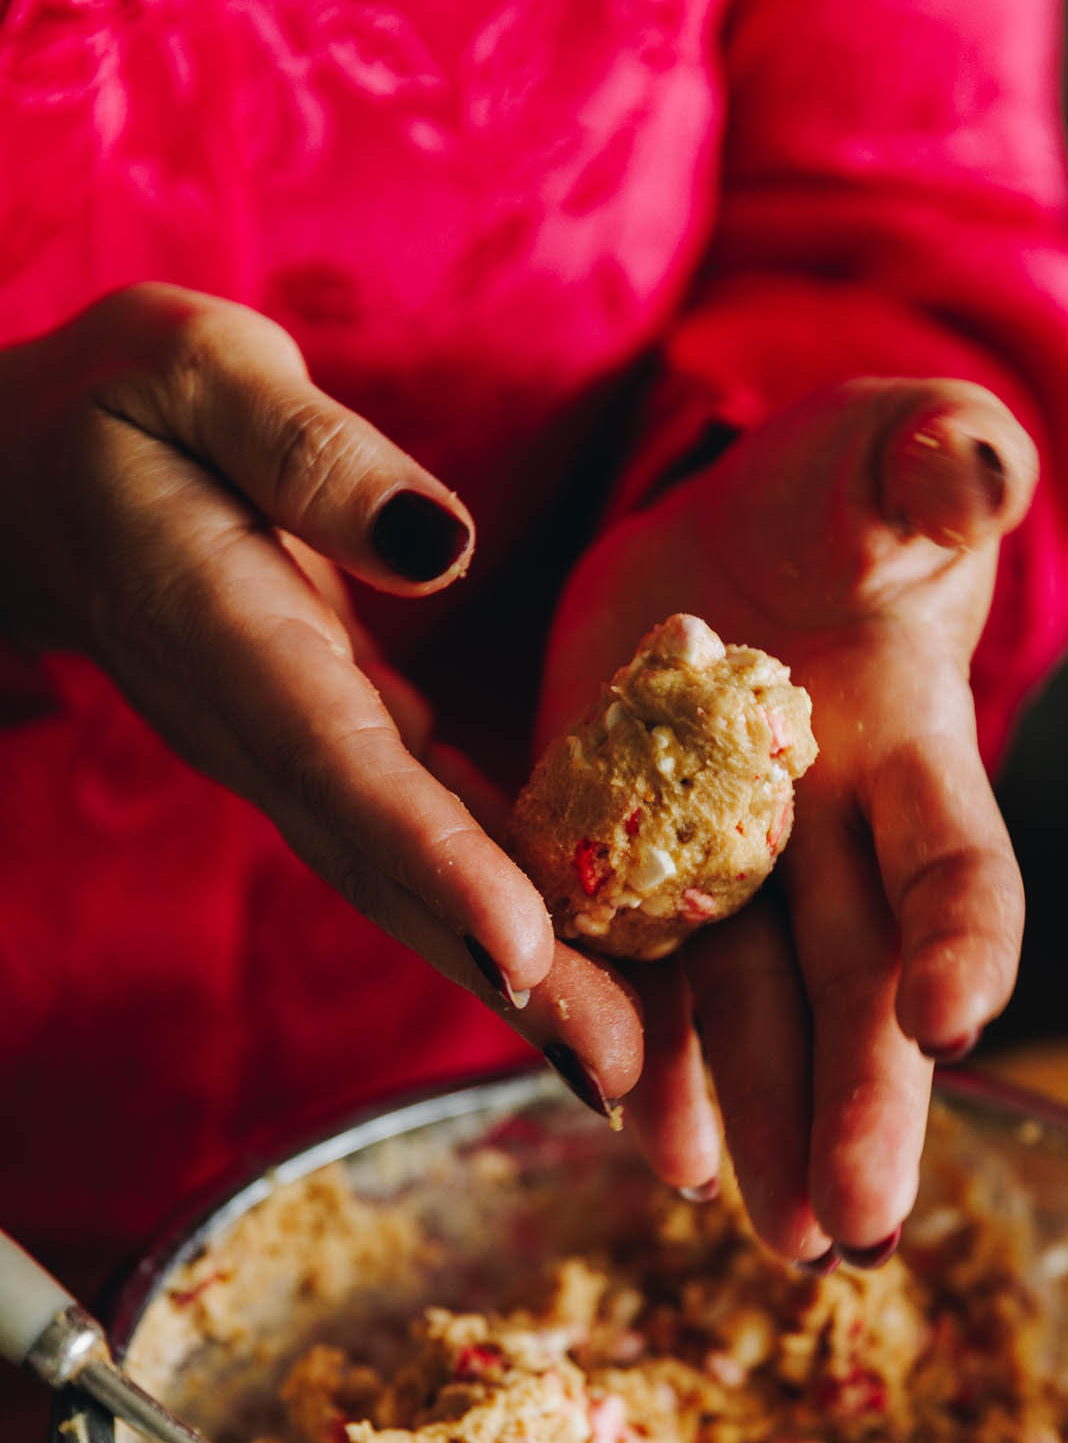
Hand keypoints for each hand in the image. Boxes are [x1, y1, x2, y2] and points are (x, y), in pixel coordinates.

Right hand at [0, 284, 643, 1103]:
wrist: (28, 486)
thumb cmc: (112, 408)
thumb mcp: (194, 367)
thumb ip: (310, 450)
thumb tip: (440, 545)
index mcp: (232, 641)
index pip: (343, 771)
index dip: (435, 861)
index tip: (524, 949)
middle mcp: (267, 731)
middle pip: (396, 874)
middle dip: (507, 979)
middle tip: (621, 1075)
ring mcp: (300, 757)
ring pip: (416, 886)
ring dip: (522, 981)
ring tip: (631, 1067)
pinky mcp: (338, 753)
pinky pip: (432, 847)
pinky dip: (511, 913)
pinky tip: (598, 971)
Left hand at [540, 377, 1037, 1262]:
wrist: (745, 538)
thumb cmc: (846, 492)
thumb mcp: (890, 451)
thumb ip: (938, 465)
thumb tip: (974, 470)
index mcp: (916, 749)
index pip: (955, 860)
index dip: (963, 939)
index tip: (950, 1020)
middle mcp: (840, 844)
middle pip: (861, 986)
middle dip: (864, 1101)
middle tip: (857, 1224)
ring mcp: (743, 876)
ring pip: (763, 1019)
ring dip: (769, 1127)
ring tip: (777, 1239)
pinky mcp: (647, 879)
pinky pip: (655, 991)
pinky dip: (659, 1070)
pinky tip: (662, 1153)